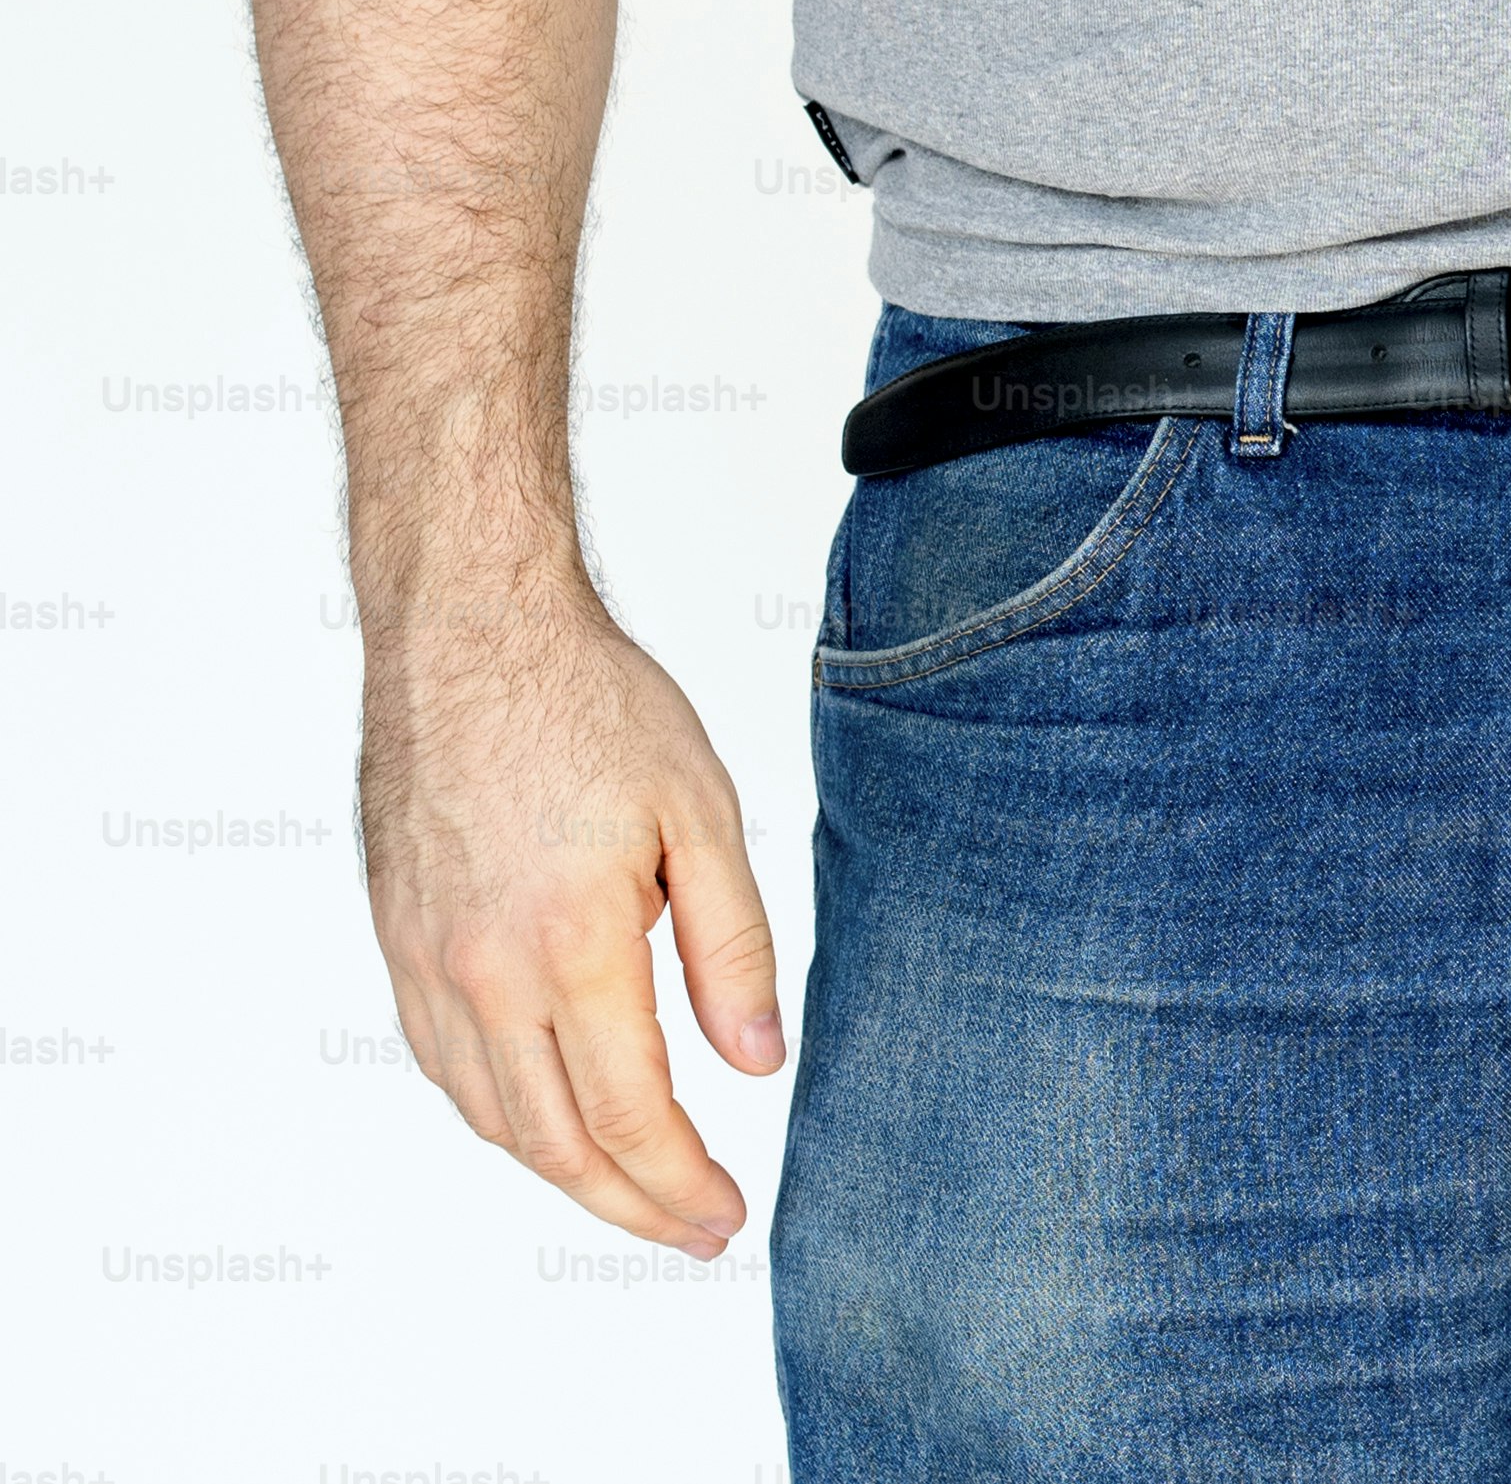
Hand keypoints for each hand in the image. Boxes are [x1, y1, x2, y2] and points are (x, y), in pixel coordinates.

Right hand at [360, 578, 785, 1255]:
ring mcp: (428, 963)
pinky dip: (502, 1114)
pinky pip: (446, 1065)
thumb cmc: (591, 706)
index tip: (726, 1217)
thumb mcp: (703, 815)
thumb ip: (732, 948)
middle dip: (630, 1205)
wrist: (469, 633)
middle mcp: (483, 974)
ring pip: (492, 1116)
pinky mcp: (398, 940)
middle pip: (556, 1144)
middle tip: (694, 1231)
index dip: (681, 1185)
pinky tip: (549, 1115)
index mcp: (571, 948)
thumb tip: (757, 1064)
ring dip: (564, 1172)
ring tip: (633, 1189)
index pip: (632, 1118)